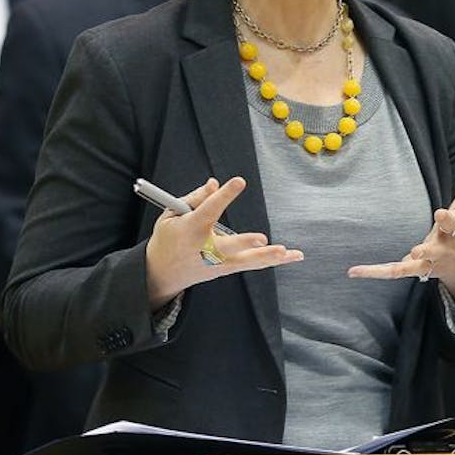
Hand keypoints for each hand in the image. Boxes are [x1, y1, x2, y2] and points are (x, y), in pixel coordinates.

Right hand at [144, 176, 302, 308]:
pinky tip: (293, 255)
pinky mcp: (227, 269)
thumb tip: (215, 183)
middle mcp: (206, 248)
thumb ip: (195, 198)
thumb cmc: (169, 237)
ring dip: (267, 256)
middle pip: (228, 246)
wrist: (161, 272)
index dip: (224, 195)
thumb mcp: (172, 215)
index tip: (239, 181)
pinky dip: (272, 260)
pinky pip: (252, 264)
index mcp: (190, 229)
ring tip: (286, 252)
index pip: (208, 210)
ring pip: (246, 260)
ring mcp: (218, 262)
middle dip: (244, 243)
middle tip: (261, 239)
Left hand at [349, 145, 454, 310]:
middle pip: (436, 248)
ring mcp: (430, 260)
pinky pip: (395, 271)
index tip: (441, 215)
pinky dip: (376, 272)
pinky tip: (354, 271)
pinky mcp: (417, 268)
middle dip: (428, 250)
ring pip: (417, 264)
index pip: (453, 222)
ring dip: (406, 264)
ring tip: (397, 261)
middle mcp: (444, 246)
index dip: (447, 219)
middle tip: (418, 250)